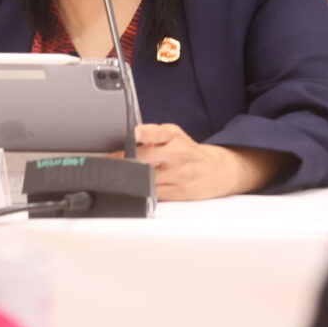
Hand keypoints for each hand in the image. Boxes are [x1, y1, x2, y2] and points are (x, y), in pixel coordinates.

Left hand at [116, 123, 288, 199]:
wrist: (218, 170)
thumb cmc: (189, 151)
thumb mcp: (174, 134)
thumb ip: (152, 133)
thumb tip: (129, 136)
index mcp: (174, 137)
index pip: (154, 134)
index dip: (141, 135)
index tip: (131, 135)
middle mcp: (176, 155)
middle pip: (145, 160)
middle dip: (125, 161)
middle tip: (109, 162)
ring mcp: (177, 176)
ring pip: (146, 179)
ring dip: (129, 178)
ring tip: (116, 176)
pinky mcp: (178, 193)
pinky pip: (153, 193)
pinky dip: (141, 191)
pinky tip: (132, 189)